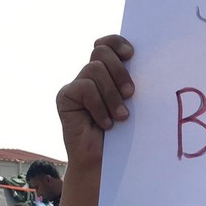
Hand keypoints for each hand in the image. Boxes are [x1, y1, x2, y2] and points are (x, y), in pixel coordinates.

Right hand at [56, 35, 134, 169]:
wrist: (105, 162)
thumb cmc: (124, 134)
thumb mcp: (131, 102)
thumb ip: (130, 81)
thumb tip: (140, 60)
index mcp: (107, 72)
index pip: (107, 44)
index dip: (117, 43)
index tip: (131, 54)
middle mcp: (89, 75)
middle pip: (101, 52)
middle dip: (120, 71)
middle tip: (131, 93)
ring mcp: (76, 85)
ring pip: (95, 69)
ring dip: (112, 95)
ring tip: (121, 117)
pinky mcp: (65, 97)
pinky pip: (85, 88)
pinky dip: (99, 106)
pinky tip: (105, 123)